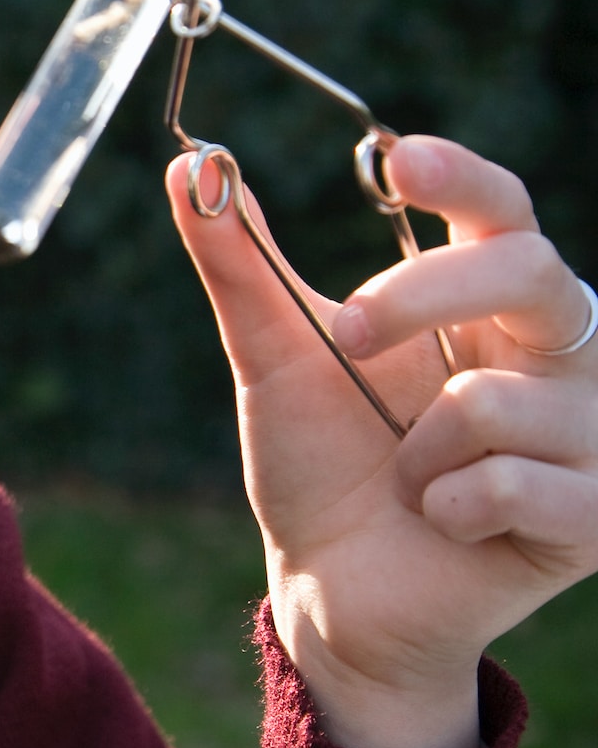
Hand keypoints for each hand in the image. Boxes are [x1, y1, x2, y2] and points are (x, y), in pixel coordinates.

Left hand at [168, 136, 597, 747]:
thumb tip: (189, 165)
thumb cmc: (319, 463)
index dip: (464, 177)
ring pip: (500, 399)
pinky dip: (450, 508)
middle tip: (348, 335)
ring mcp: (586, 433)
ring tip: (410, 479)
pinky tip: (444, 525)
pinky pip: (516, 485)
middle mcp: (554, 352)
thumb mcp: (273, 357)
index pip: (503, 211)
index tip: (401, 160)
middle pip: (531, 273)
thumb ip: (242, 263)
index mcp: (486, 301)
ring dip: (419, 449)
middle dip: (425, 297)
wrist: (332, 587)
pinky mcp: (591, 517)